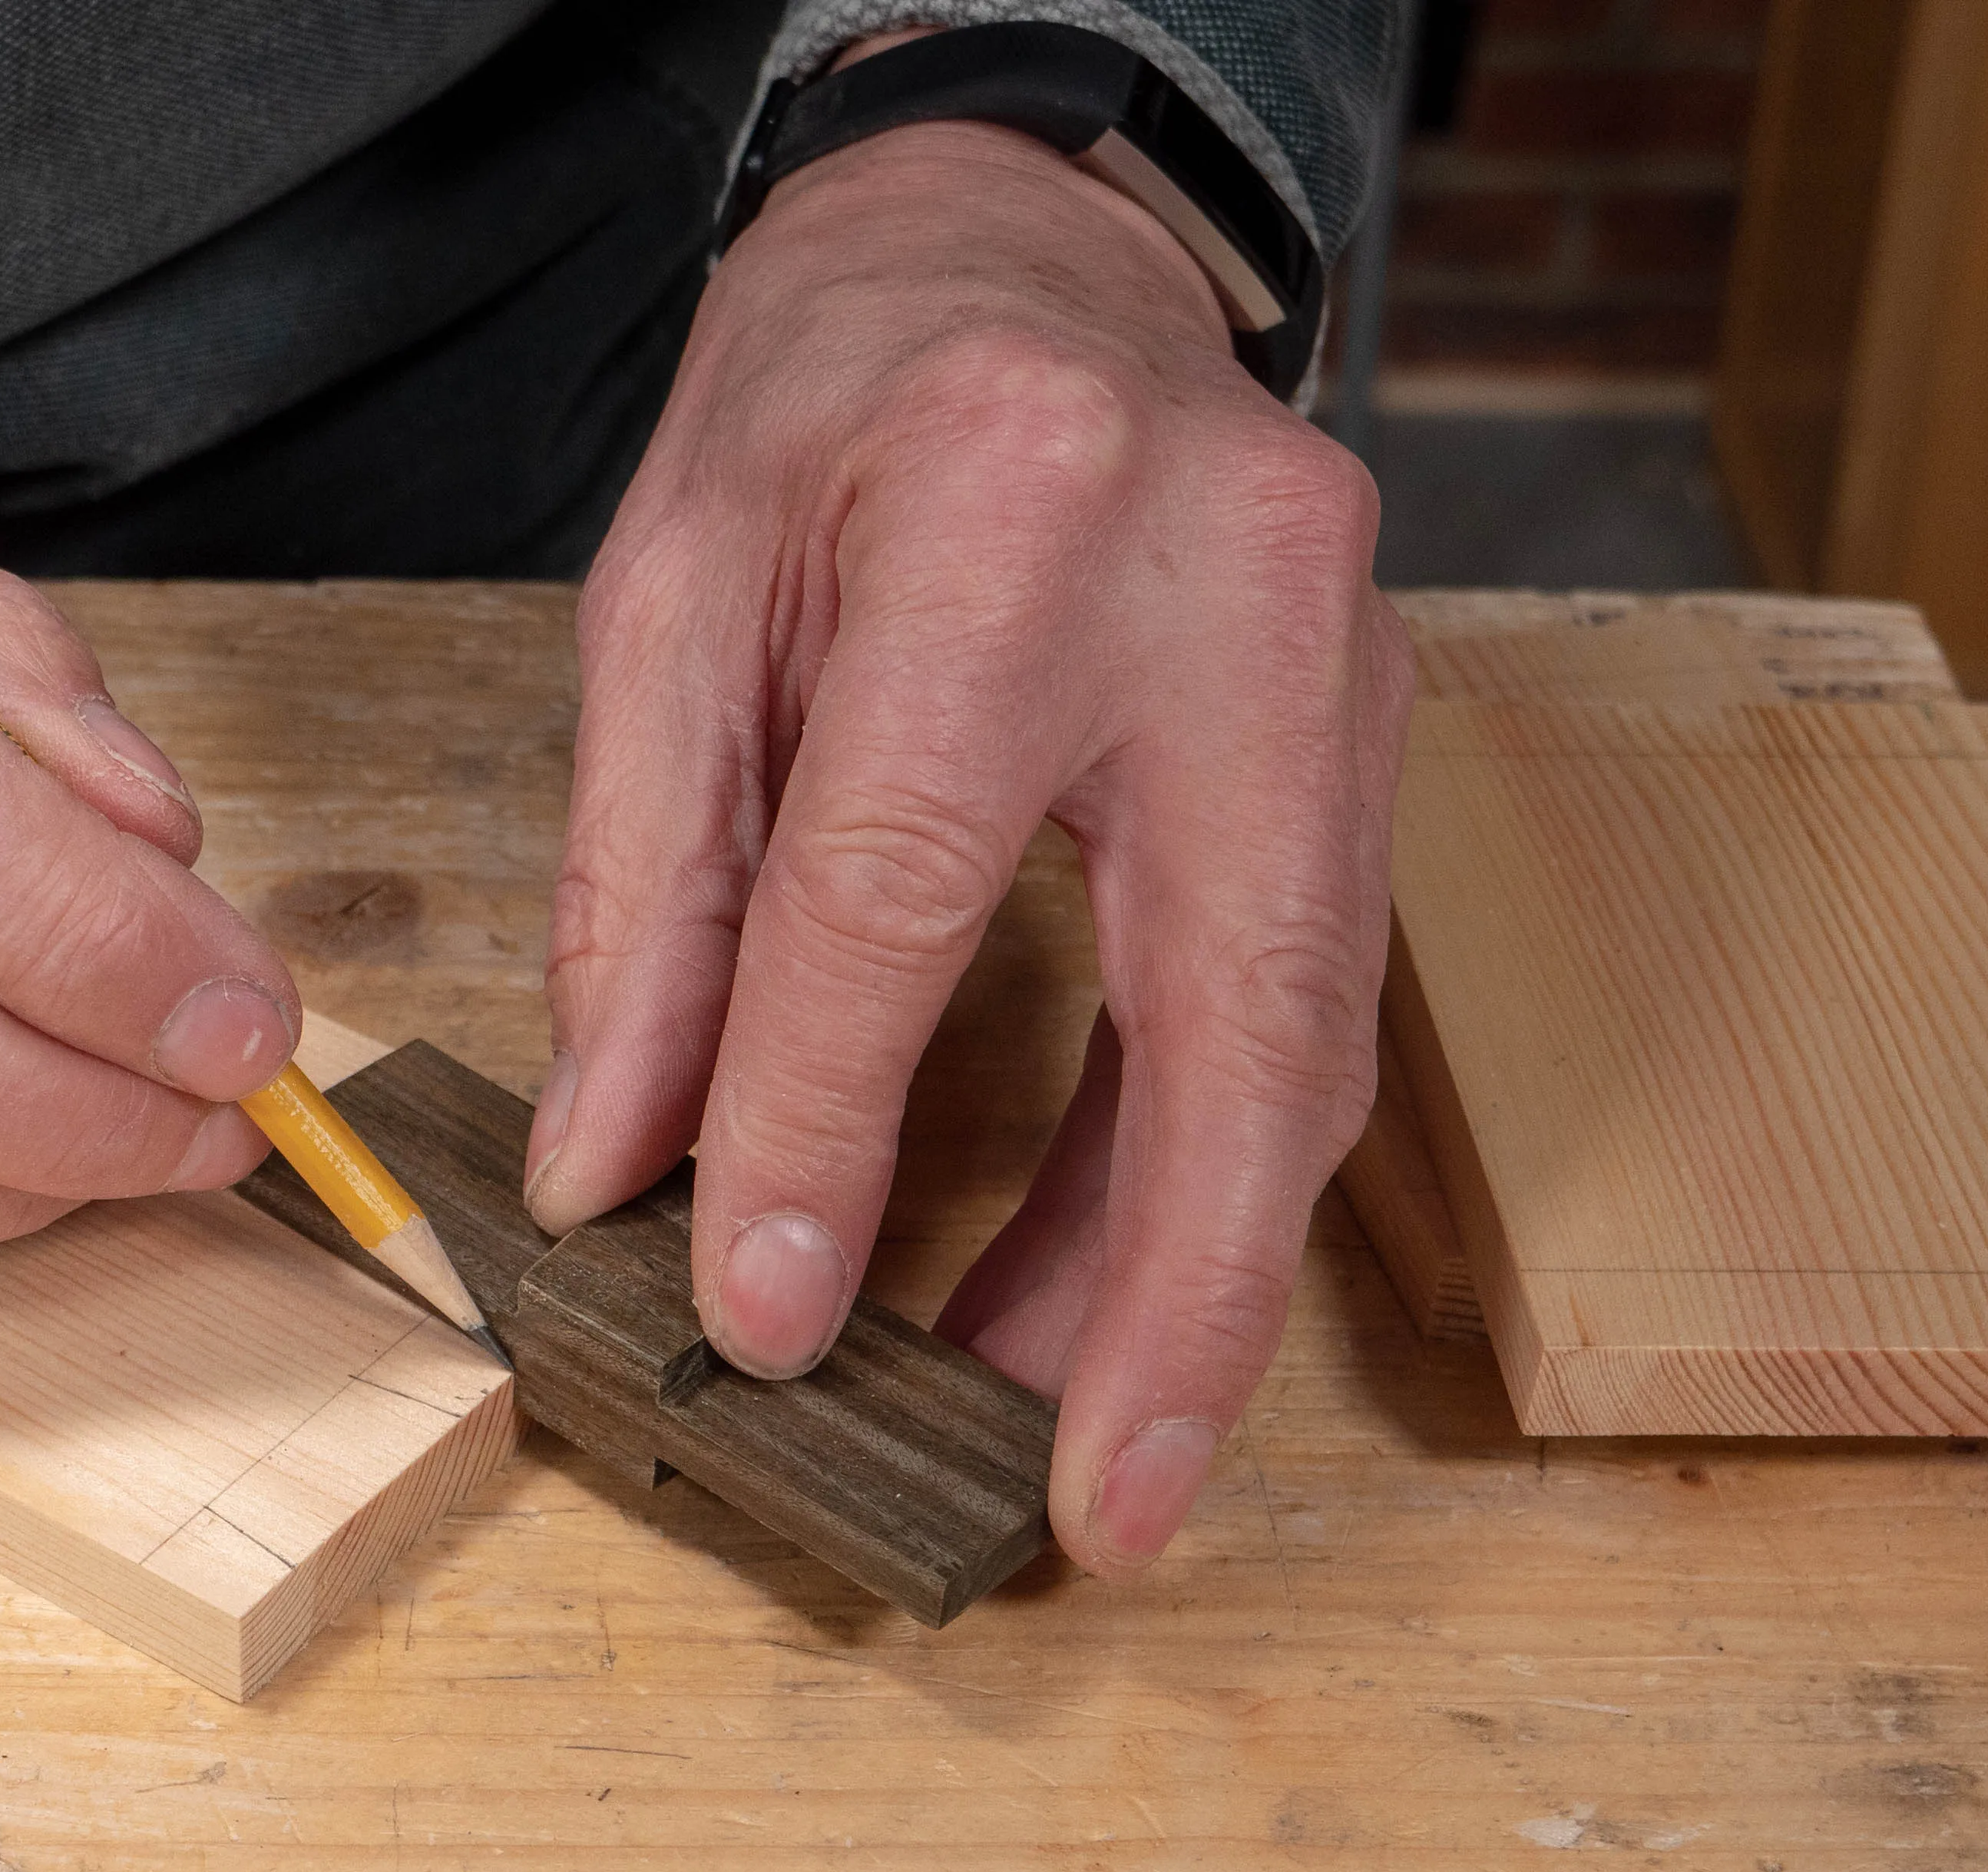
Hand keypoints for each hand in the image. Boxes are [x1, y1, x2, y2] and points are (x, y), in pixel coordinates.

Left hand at [529, 120, 1410, 1573]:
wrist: (1017, 246)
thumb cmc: (825, 395)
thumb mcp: (671, 598)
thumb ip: (648, 887)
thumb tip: (619, 1157)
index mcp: (1013, 508)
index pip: (906, 882)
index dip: (825, 1122)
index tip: (761, 1309)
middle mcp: (1234, 588)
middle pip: (1236, 1004)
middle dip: (1166, 1290)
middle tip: (1097, 1508)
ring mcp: (1345, 665)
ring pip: (1304, 1035)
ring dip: (1191, 1265)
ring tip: (1081, 1449)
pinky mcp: (1369, 738)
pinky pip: (1301, 997)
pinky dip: (1206, 1167)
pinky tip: (1109, 1291)